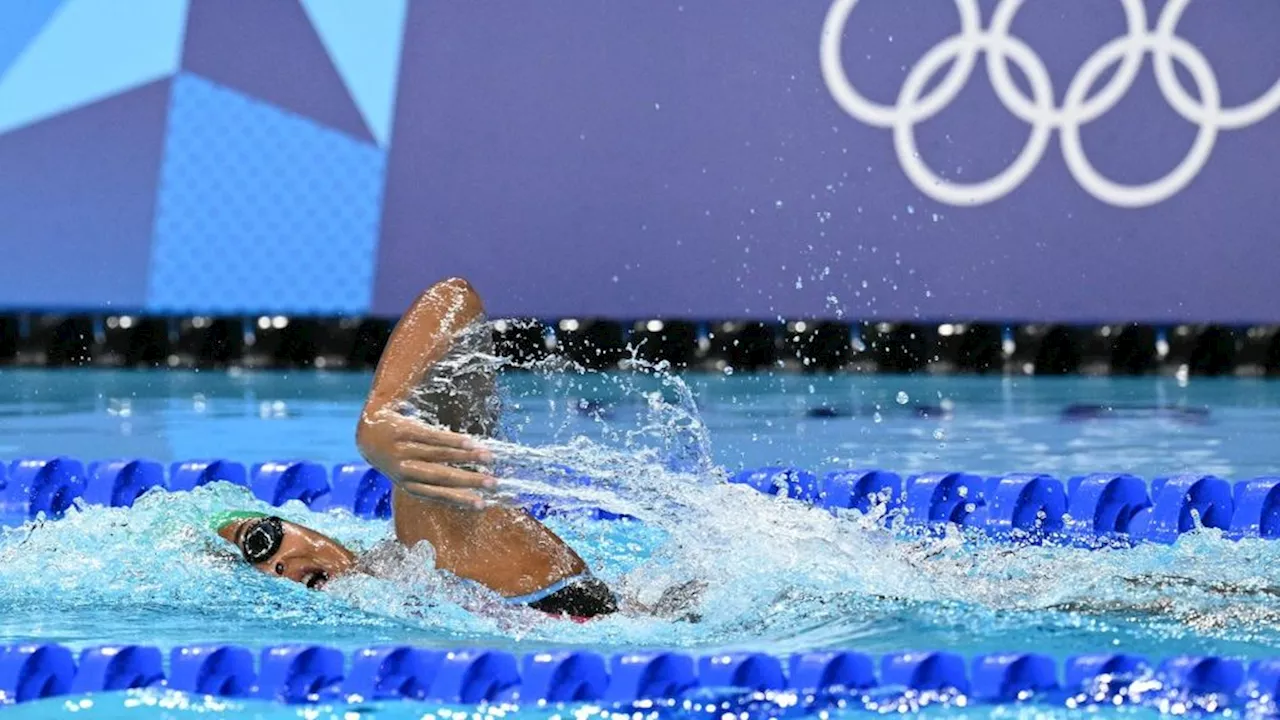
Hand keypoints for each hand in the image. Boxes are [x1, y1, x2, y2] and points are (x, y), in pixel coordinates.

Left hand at [356, 408, 495, 508]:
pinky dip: (452, 440)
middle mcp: (405, 470)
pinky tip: (470, 442)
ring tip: (488, 457)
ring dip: (466, 457)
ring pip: (439, 455)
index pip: (437, 494)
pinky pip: (432, 436)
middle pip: (441, 476)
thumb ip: (431, 481)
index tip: (482, 503)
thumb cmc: (397, 458)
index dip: (460, 499)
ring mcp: (403, 450)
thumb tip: (467, 490)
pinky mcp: (404, 431)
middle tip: (492, 482)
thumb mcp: (409, 474)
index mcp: (408, 485)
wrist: (368, 433)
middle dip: (469, 480)